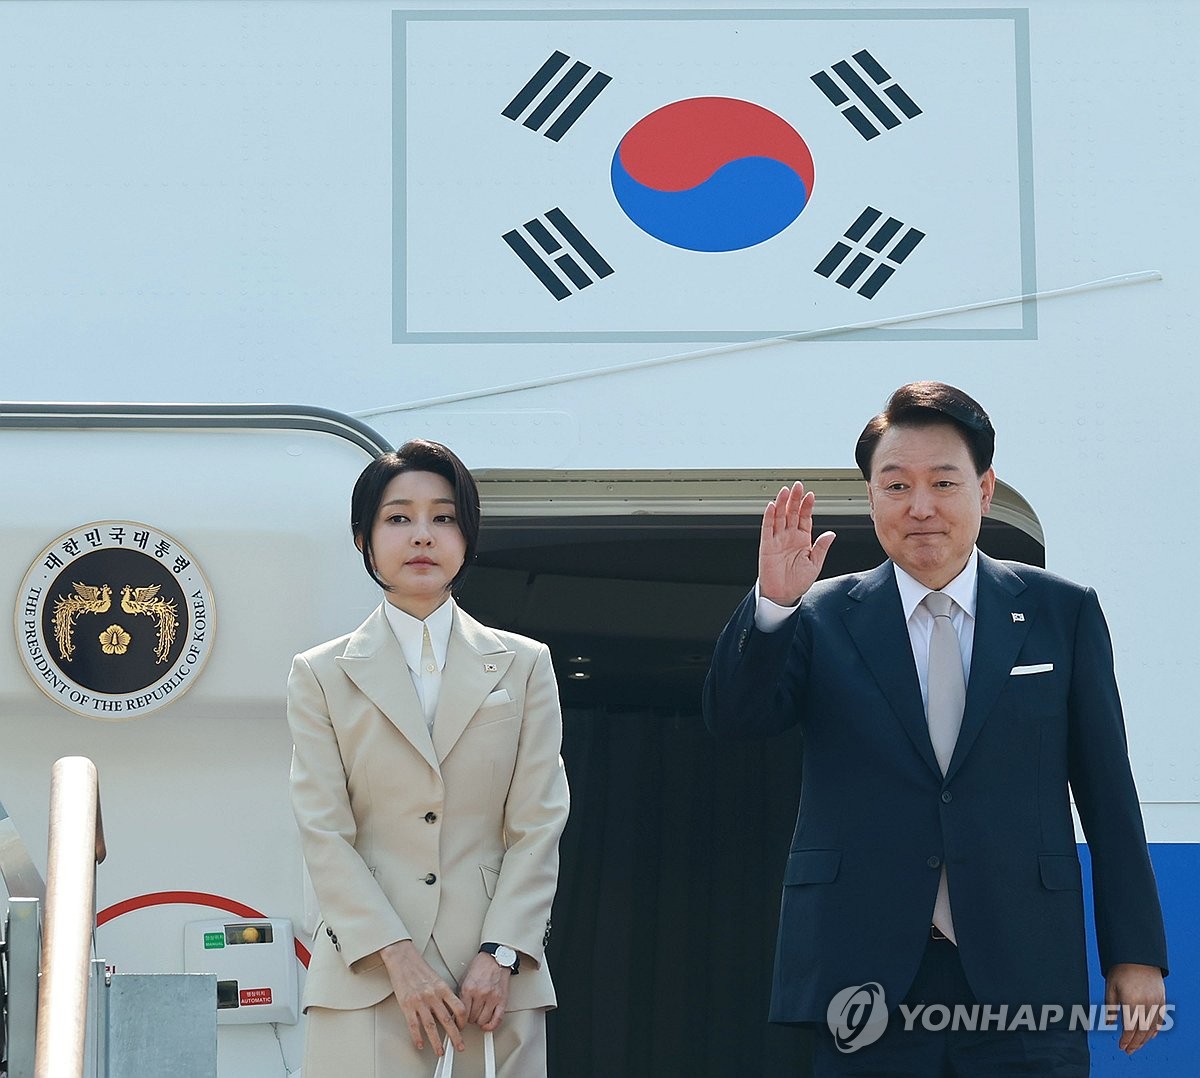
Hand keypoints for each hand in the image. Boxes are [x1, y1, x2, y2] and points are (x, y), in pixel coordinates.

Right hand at [381, 940, 466, 1053]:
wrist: (402, 958)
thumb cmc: (418, 967)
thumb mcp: (436, 978)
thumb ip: (443, 994)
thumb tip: (449, 1010)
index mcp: (442, 987)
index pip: (459, 1007)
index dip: (463, 1021)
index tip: (462, 1028)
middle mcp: (432, 995)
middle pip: (447, 1020)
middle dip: (455, 1036)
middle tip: (459, 1046)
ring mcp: (419, 1001)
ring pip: (431, 1026)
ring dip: (436, 1041)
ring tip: (440, 1050)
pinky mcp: (407, 1005)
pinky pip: (413, 1025)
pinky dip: (417, 1037)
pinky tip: (420, 1043)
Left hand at [459, 950, 513, 1032]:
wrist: (496, 958)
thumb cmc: (481, 967)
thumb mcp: (465, 979)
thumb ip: (461, 996)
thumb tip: (455, 1011)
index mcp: (468, 988)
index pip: (461, 1013)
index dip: (459, 1020)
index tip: (459, 1022)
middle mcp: (480, 993)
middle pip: (472, 1019)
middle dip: (470, 1019)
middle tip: (471, 1015)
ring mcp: (492, 997)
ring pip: (483, 1021)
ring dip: (480, 1021)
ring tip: (479, 1015)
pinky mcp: (502, 1000)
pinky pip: (497, 1019)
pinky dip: (491, 1026)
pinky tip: (487, 1025)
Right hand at [759, 482, 835, 605]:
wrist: (783, 595)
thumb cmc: (798, 581)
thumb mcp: (815, 564)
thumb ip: (821, 547)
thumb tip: (831, 534)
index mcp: (802, 539)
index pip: (805, 518)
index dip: (807, 506)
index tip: (811, 495)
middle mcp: (789, 537)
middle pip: (792, 513)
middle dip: (795, 499)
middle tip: (798, 486)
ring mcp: (778, 540)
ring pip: (780, 517)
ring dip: (782, 503)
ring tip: (785, 491)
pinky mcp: (767, 545)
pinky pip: (767, 528)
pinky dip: (769, 517)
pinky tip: (772, 506)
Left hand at [1105, 962, 1166, 1054]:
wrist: (1137, 957)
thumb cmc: (1120, 972)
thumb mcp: (1110, 989)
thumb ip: (1110, 1009)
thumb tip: (1109, 1025)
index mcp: (1131, 1003)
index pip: (1130, 1029)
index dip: (1126, 1041)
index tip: (1121, 1047)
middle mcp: (1146, 1005)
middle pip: (1142, 1032)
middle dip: (1135, 1044)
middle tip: (1128, 1051)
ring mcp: (1156, 1003)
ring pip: (1152, 1028)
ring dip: (1145, 1040)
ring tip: (1136, 1046)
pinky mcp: (1161, 1000)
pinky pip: (1160, 1020)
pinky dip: (1155, 1030)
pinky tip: (1149, 1036)